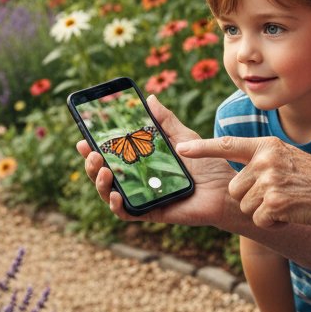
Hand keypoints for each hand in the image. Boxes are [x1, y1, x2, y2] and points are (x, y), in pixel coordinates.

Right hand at [77, 95, 235, 225]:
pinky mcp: (151, 212)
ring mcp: (143, 197)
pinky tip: (116, 194)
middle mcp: (138, 180)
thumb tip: (149, 98)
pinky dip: (117, 205)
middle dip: (91, 164)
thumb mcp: (184, 137)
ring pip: (110, 194)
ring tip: (103, 169)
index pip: (112, 155)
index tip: (84, 136)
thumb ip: (166, 121)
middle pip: (104, 174)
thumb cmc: (207, 165)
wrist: (226, 189)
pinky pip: (128, 213)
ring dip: (100, 182)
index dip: (94, 148)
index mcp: (142, 162)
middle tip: (90, 152)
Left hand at [176, 133, 310, 228]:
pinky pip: (258, 219)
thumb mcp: (286, 158)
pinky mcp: (274, 202)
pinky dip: (272, 222)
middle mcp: (265, 160)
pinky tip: (290, 213)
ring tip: (286, 203)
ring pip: (244, 205)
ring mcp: (269, 180)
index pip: (226, 144)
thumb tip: (239, 175)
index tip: (180, 148)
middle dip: (249, 198)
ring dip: (261, 211)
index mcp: (266, 146)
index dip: (201, 148)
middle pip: (234, 188)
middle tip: (275, 196)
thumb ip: (261, 161)